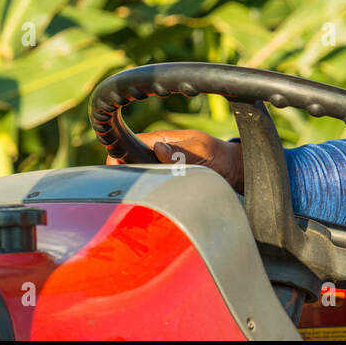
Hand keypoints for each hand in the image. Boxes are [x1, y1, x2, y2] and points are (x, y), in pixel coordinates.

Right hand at [104, 129, 243, 193]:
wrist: (232, 170)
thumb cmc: (218, 157)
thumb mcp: (202, 153)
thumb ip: (181, 153)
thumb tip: (159, 149)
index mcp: (162, 140)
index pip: (129, 143)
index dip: (117, 156)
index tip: (113, 172)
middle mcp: (157, 152)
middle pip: (128, 161)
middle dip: (122, 174)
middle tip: (123, 192)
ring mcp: (159, 166)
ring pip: (137, 175)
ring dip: (135, 185)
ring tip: (133, 201)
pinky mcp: (165, 178)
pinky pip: (147, 185)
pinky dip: (144, 193)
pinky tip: (145, 204)